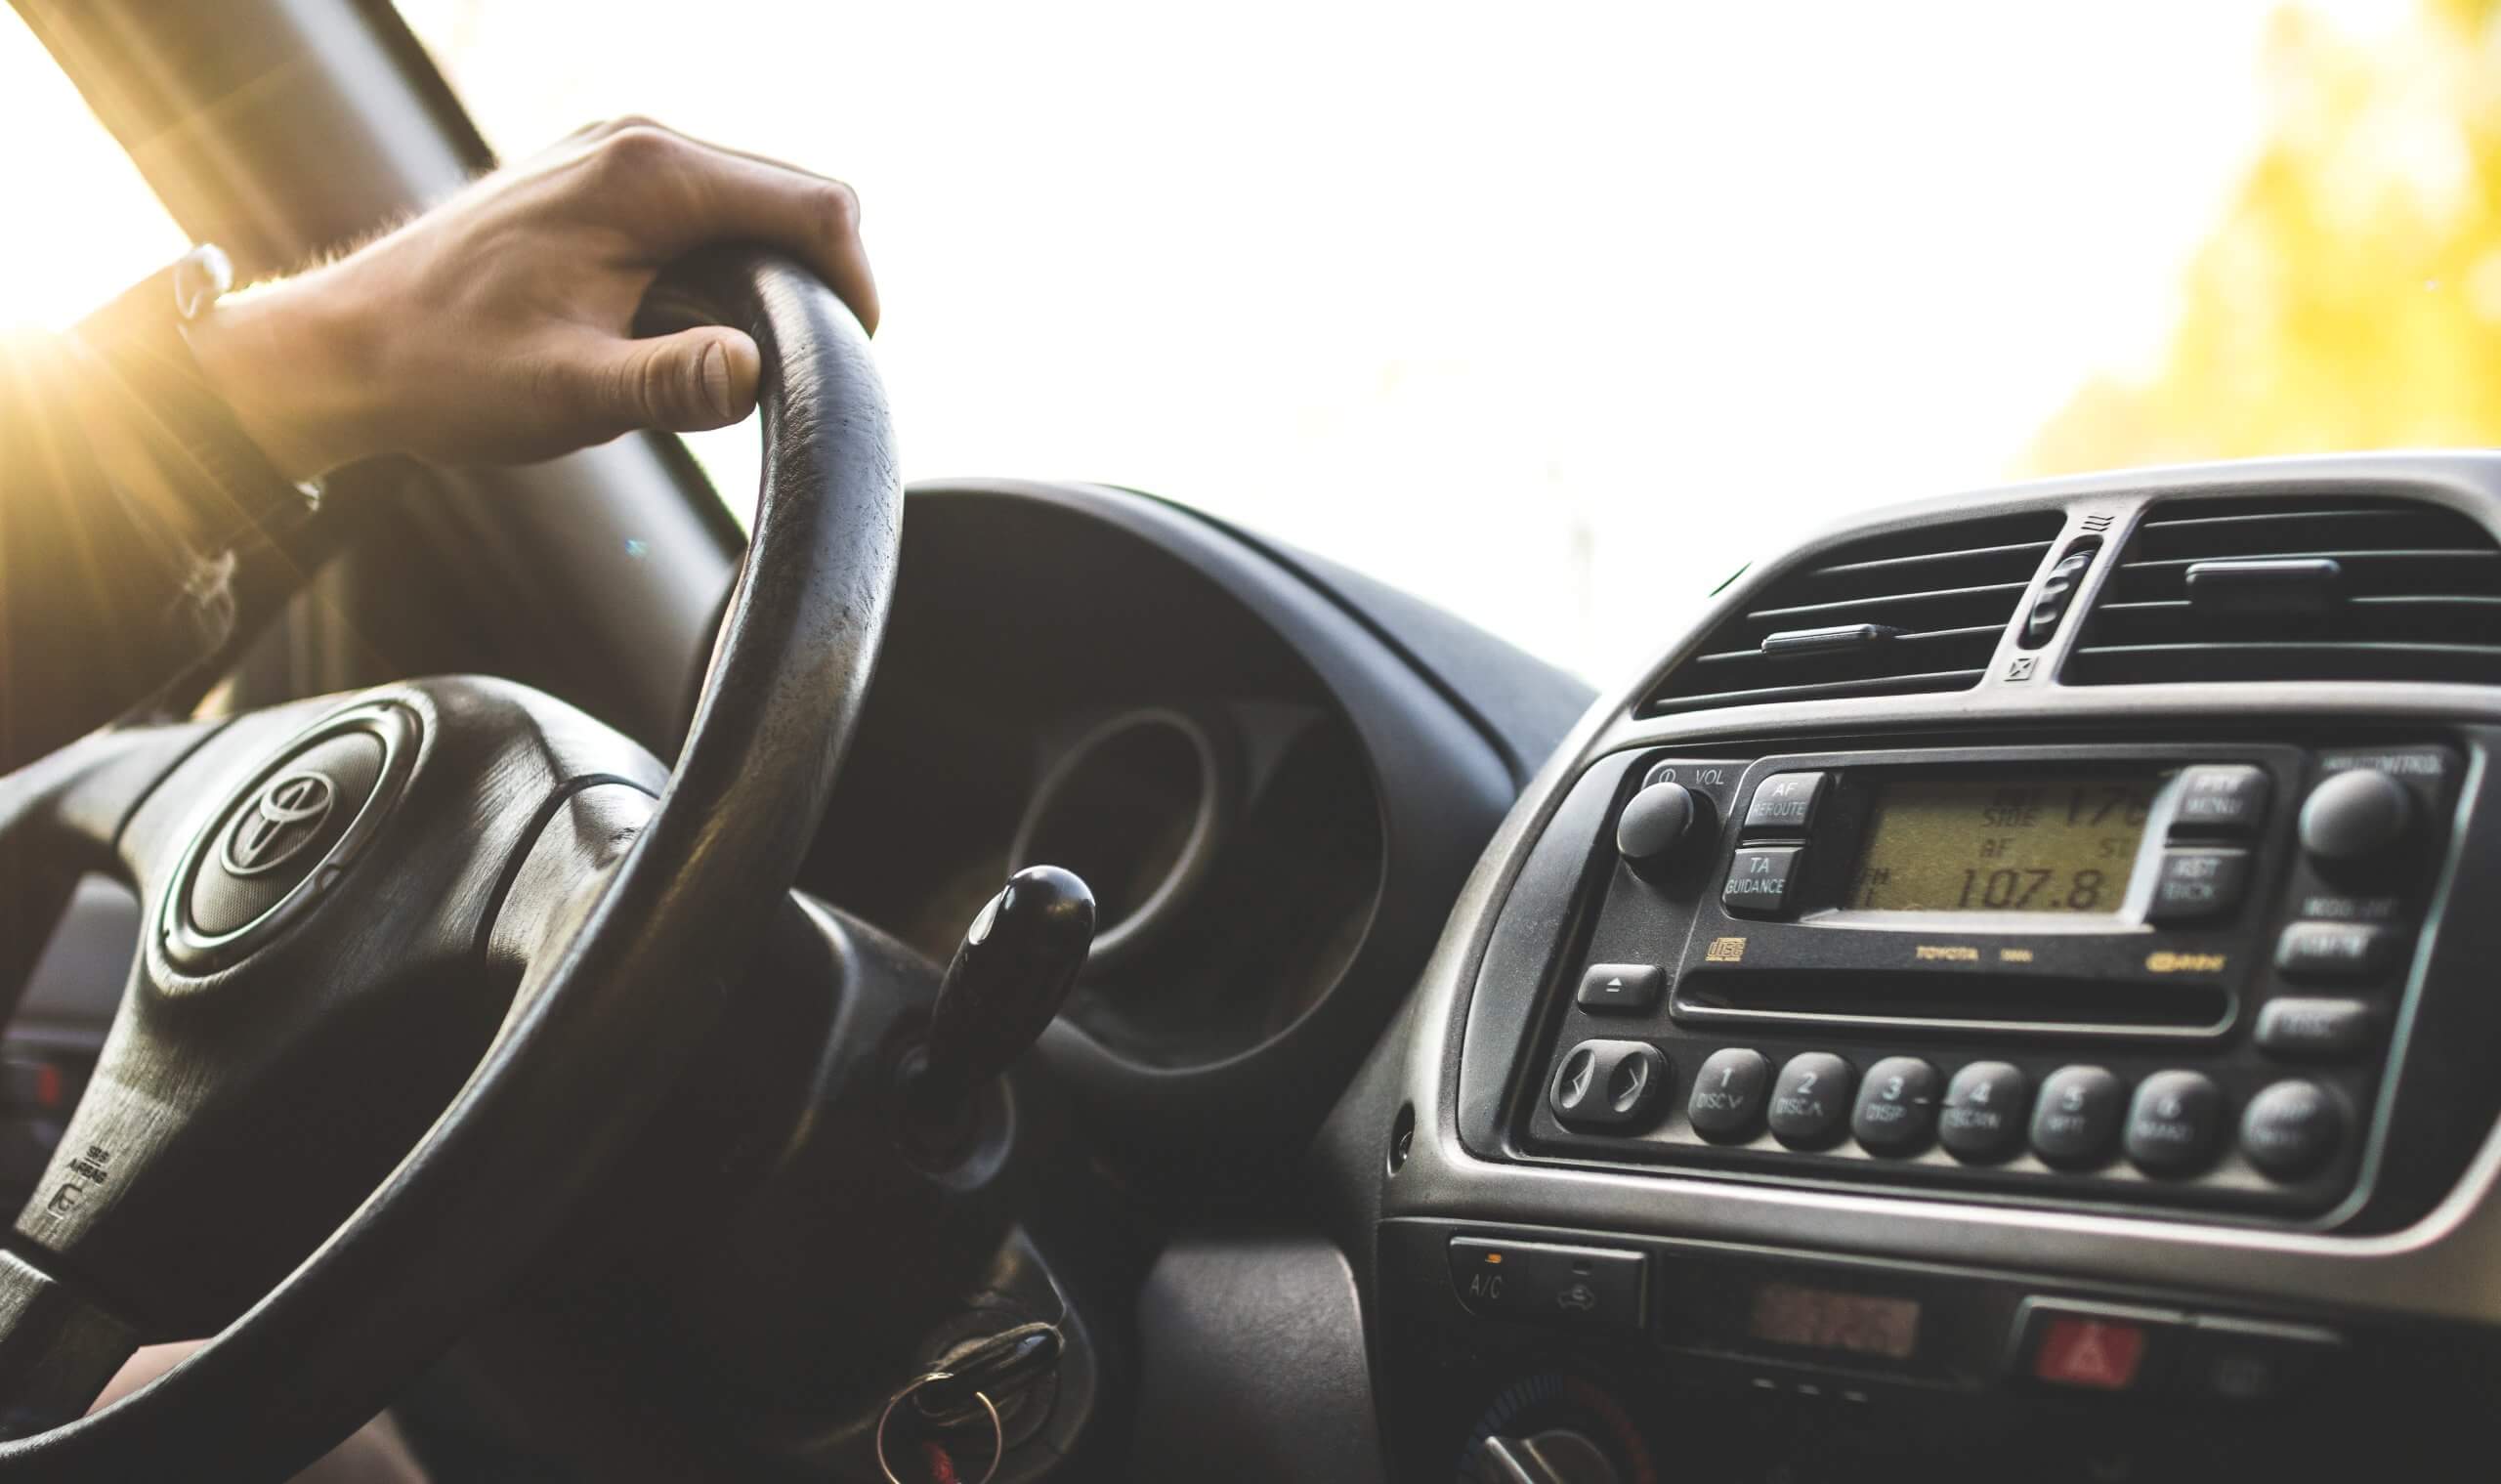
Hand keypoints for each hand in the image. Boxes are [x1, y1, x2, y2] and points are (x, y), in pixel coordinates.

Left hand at [182, 118, 877, 478]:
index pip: (814, 206)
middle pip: (793, 195)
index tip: (851, 361)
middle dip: (820, 279)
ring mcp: (617, 156)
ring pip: (753, 203)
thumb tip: (756, 374)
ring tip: (751, 359)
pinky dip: (730, 267)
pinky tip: (700, 330)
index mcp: (647, 175)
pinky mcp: (602, 184)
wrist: (344, 349)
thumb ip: (671, 383)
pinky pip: (707, 212)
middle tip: (809, 374)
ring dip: (775, 276)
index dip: (856, 282)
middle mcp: (638, 143)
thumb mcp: (570, 393)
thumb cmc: (448, 370)